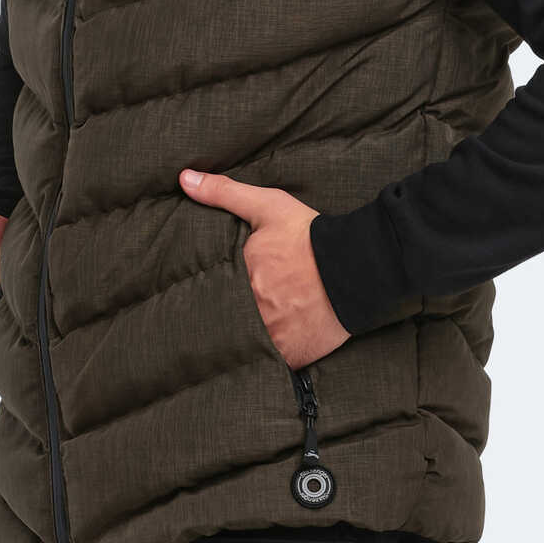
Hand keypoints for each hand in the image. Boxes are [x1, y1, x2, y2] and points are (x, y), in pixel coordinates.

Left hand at [178, 169, 350, 369]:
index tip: (218, 291)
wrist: (359, 267)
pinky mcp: (293, 356)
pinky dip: (273, 357)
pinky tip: (277, 345)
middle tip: (237, 311)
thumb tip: (184, 179)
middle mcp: (253, 310)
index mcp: (242, 275)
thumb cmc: (310, 236)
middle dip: (231, 315)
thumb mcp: (267, 206)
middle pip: (231, 318)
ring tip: (259, 328)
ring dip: (248, 339)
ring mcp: (273, 336)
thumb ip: (223, 193)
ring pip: (249, 343)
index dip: (215, 291)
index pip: (213, 290)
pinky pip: (274, 363)